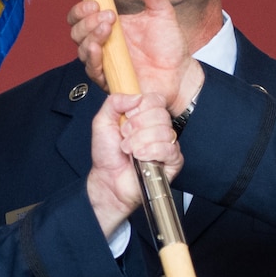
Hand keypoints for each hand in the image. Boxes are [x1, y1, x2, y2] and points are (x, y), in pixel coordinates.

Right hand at [67, 0, 203, 108]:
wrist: (181, 73)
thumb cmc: (170, 45)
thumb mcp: (161, 12)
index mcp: (110, 25)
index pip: (82, 15)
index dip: (81, 8)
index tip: (95, 2)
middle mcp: (103, 43)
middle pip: (76, 31)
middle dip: (86, 21)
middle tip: (108, 15)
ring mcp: (105, 62)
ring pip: (81, 49)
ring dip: (90, 36)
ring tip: (107, 28)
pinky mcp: (110, 80)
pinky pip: (92, 70)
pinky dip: (92, 58)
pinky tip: (99, 48)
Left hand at [85, 92, 181, 236]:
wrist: (108, 180)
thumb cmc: (107, 155)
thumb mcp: (102, 121)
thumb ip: (114, 102)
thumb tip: (136, 96)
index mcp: (145, 116)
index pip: (155, 100)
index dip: (139, 108)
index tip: (126, 118)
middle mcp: (158, 128)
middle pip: (160, 115)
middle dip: (136, 127)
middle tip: (125, 137)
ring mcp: (166, 144)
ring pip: (164, 132)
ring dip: (140, 141)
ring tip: (129, 150)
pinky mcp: (173, 161)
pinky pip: (169, 149)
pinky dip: (151, 152)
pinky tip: (140, 156)